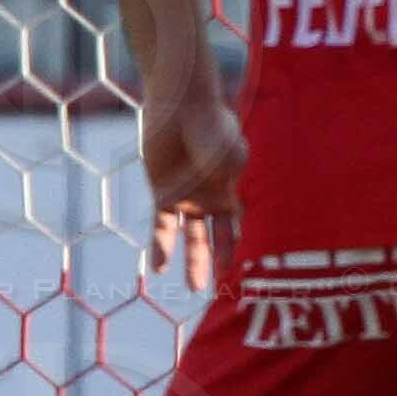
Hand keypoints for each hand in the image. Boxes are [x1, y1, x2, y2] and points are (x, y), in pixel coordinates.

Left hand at [139, 81, 243, 291]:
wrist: (182, 108)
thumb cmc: (211, 127)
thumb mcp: (229, 154)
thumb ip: (227, 179)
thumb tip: (225, 203)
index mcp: (230, 190)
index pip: (235, 226)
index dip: (236, 248)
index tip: (237, 271)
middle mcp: (208, 197)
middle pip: (215, 237)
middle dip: (218, 261)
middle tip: (218, 287)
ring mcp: (185, 196)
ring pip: (190, 237)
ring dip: (192, 261)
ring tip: (194, 287)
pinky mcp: (162, 192)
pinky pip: (161, 227)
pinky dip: (161, 247)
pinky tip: (159, 268)